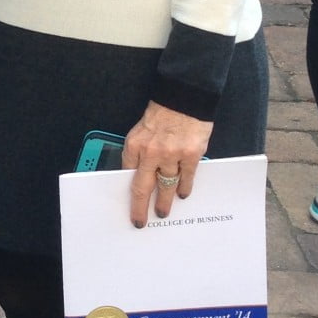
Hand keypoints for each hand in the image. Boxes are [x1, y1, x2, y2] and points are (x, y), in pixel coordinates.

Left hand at [122, 102, 212, 227]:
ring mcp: (171, 155)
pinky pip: (185, 178)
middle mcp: (150, 152)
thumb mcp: (140, 131)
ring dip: (165, 201)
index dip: (129, 192)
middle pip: (143, 188)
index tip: (129, 205)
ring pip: (166, 186)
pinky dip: (184, 188)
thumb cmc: (162, 113)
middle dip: (140, 208)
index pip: (128, 174)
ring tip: (163, 211)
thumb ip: (139, 152)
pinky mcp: (190, 155)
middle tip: (140, 220)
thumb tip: (138, 173)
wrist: (183, 97)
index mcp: (134, 145)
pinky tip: (182, 194)